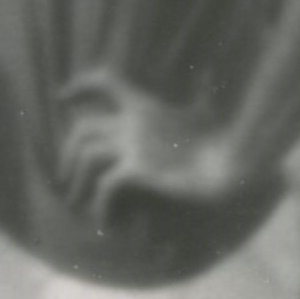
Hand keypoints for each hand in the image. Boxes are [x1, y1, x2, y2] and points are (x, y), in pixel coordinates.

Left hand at [58, 69, 253, 222]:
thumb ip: (198, 96)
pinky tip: (104, 223)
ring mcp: (135, 145)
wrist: (238, 164)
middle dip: (67, 153)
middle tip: (64, 176)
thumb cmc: (228, 143)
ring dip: (77, 181)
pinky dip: (100, 206)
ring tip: (76, 202)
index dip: (81, 86)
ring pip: (87, 156)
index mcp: (148, 105)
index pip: (106, 81)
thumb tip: (207, 74)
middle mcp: (135, 121)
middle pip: (83, 128)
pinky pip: (106, 186)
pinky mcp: (140, 170)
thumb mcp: (207, 114)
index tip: (61, 96)